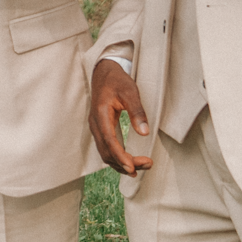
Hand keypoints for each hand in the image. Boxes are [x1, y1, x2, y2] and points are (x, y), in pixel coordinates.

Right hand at [88, 58, 153, 175]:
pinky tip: (129, 163)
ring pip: (105, 153)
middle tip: (146, 165)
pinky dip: (117, 158)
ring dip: (121, 163)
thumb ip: (137, 112)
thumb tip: (144, 132)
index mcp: (101, 115)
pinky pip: (106, 149)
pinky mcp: (101, 129)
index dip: (120, 156)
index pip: (109, 141)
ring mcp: (96, 128)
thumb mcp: (130, 92)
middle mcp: (95, 124)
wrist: (104, 73)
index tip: (132, 167)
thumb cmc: (117, 81)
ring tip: (140, 168)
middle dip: (125, 163)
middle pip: (107, 152)